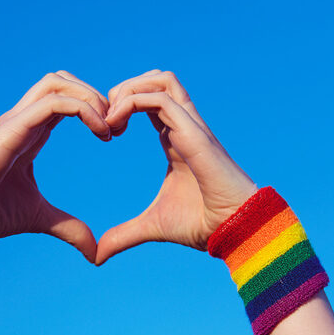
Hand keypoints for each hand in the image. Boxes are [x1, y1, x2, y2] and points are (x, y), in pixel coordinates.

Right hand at [0, 71, 110, 261]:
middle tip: (115, 127)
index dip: (94, 109)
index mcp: (30, 133)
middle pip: (62, 81)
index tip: (113, 136)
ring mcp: (15, 121)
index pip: (64, 100)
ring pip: (57, 83)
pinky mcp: (11, 129)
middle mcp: (23, 120)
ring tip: (108, 129)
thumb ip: (69, 228)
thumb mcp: (40, 218)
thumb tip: (94, 252)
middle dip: (96, 96)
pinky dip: (83, 109)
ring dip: (91, 98)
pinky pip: (52, 103)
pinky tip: (100, 134)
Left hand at [96, 70, 257, 263]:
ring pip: (161, 79)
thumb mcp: (152, 226)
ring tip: (110, 119)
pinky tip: (116, 128)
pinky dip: (132, 103)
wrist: (236, 230)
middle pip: (157, 80)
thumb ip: (124, 235)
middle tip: (105, 119)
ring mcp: (192, 127)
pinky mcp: (195, 133)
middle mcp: (186, 127)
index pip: (151, 101)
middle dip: (124, 89)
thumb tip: (97, 255)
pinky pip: (161, 98)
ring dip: (129, 89)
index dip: (124, 106)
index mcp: (177, 140)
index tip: (105, 132)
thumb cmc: (203, 225)